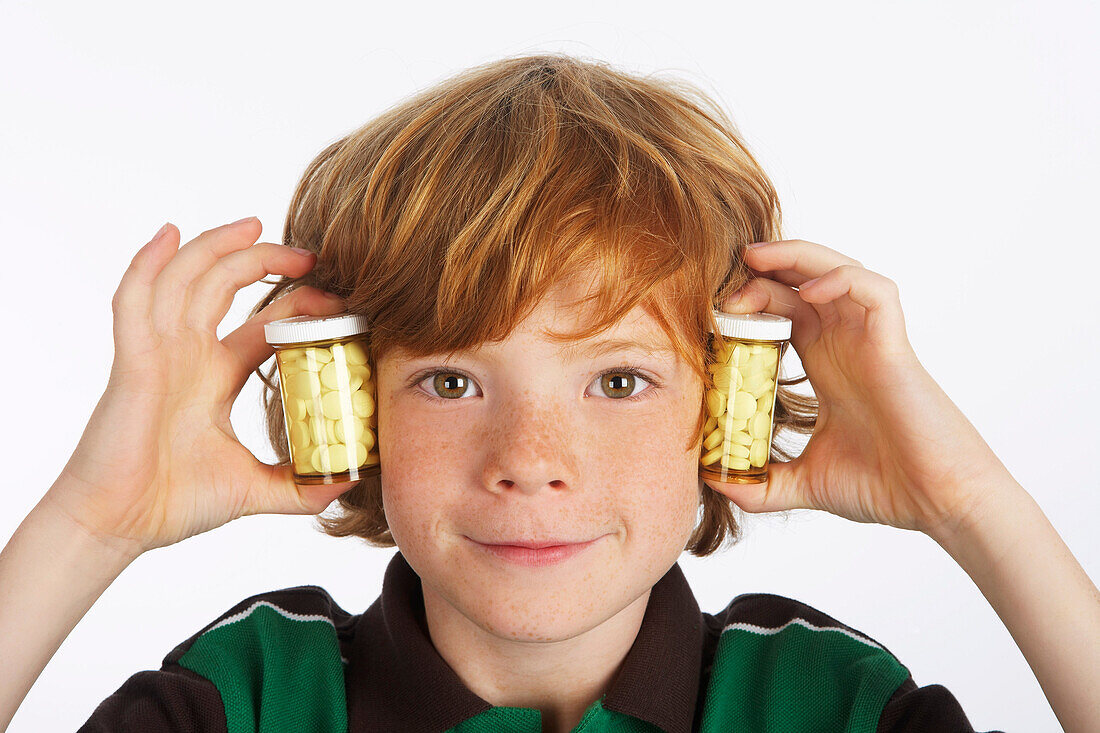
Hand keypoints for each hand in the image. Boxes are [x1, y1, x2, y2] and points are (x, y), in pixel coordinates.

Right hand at [44, 218, 357, 556]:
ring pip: (186, 278)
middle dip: (266, 262)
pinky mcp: (133, 361)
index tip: (338, 299)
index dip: (297, 305)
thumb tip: (348, 482)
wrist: (118, 525)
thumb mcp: (253, 488)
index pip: (262, 323)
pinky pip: (134, 300)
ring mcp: (158, 352)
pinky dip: (148, 263)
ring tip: (259, 226)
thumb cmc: (171, 502)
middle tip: (310, 255)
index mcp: (215, 375)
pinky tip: (168, 234)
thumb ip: (300, 485)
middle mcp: (187, 354)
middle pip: (225, 286)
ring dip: (219, 247)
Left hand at [702, 239, 1011, 536]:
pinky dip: (841, 279)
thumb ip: (762, 485)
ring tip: (756, 261)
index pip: (784, 309)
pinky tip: (808, 294)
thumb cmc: (886, 487)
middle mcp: (847, 343)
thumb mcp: (805, 483)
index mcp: (826, 364)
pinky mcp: (895, 345)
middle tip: (726, 276)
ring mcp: (872, 340)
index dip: (750, 300)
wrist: (938, 504)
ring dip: (795, 257)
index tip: (713, 313)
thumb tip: (715, 485)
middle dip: (764, 269)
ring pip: (836, 269)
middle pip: (804, 279)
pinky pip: (875, 289)